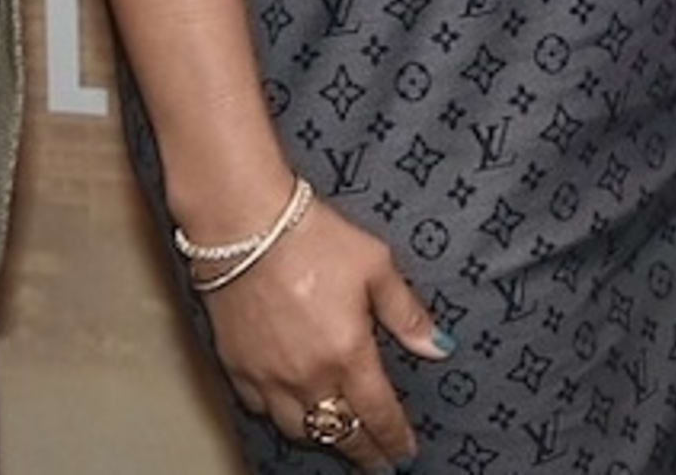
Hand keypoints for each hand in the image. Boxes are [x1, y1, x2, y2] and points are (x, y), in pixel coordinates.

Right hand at [201, 201, 447, 469]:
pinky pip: (260, 409)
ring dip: (324, 437)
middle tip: (379, 463)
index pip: (378, 414)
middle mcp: (307, 376)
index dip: (395, 439)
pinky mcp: (236, 366)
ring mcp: (267, 376)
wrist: (244, 224)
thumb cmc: (312, 238)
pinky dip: (280, 417)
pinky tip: (291, 411)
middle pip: (339, 432)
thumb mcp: (377, 266)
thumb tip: (439, 347)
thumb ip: (407, 314)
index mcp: (348, 355)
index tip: (406, 454)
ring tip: (340, 438)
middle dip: (363, 451)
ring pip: (298, 429)